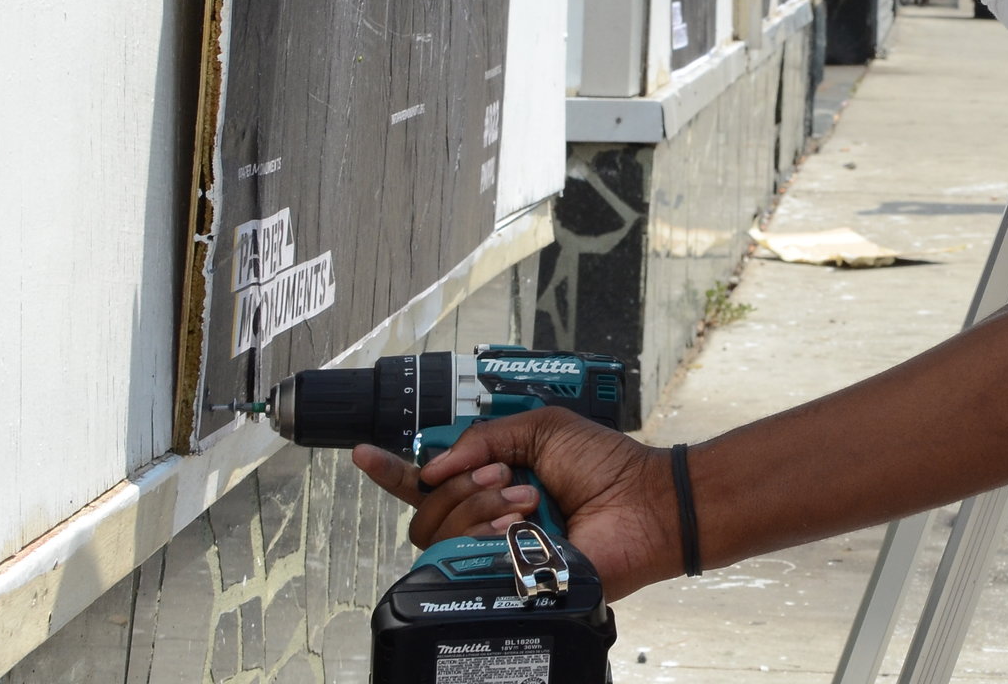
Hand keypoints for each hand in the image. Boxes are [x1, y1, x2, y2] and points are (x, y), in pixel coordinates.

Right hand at [352, 408, 685, 598]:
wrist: (644, 504)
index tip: (363, 454)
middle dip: (461, 486)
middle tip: (506, 474)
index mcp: (492, 481)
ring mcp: (494, 552)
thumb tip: (433, 468)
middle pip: (426, 513)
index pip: (430, 483)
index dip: (393, 471)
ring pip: (438, 536)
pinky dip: (487, 534)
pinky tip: (518, 526)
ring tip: (526, 499)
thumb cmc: (606, 466)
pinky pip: (464, 561)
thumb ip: (482, 437)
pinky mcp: (505, 580)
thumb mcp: (541, 428)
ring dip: (479, 506)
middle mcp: (486, 519)